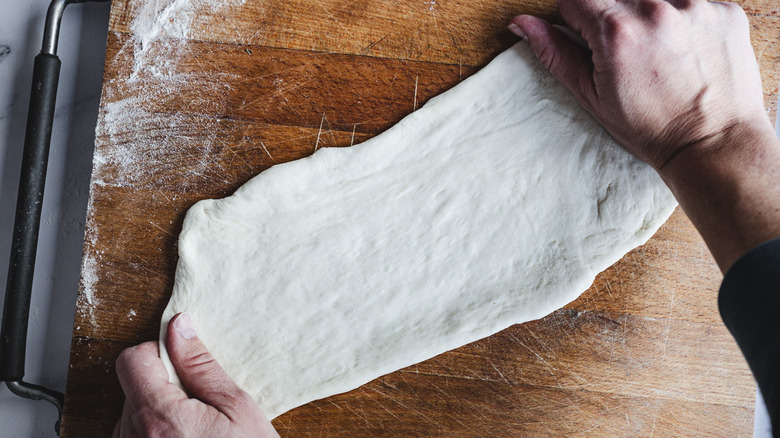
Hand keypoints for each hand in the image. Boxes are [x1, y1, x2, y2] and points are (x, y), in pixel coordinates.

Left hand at [113, 313, 278, 437]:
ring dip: (158, 413)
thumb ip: (201, 365)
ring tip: (194, 432)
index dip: (157, 353)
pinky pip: (133, 436)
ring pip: (133, 413)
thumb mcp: (236, 407)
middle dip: (164, 387)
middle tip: (200, 406)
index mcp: (159, 418)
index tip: (181, 363)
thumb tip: (179, 328)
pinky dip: (154, 434)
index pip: (131, 360)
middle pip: (132, 387)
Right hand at [509, 0, 769, 170]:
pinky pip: (690, 1)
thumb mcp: (591, 96)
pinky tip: (685, 52)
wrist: (713, 143)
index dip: (576, 21)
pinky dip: (682, 20)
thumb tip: (522, 23)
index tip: (589, 42)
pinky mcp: (725, 9)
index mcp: (616, 31)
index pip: (576, 0)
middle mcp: (656, 9)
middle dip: (612, 18)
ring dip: (647, 17)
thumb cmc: (650, 127)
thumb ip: (555, 53)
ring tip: (658, 53)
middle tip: (628, 54)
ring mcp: (696, 5)